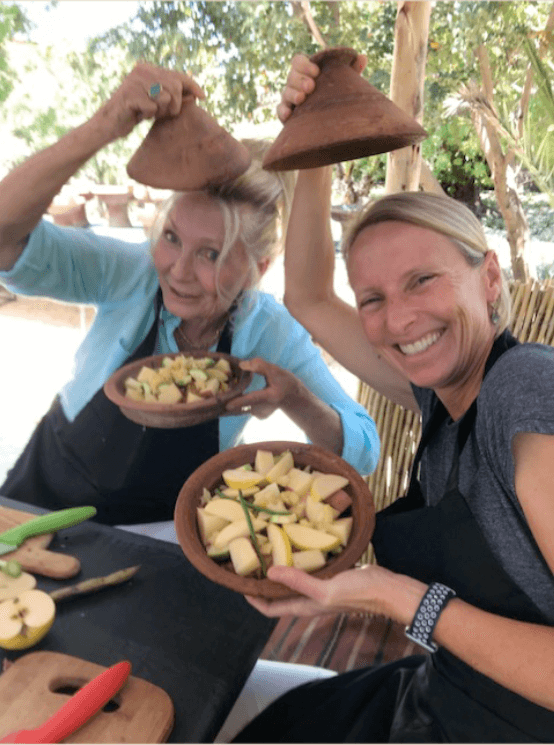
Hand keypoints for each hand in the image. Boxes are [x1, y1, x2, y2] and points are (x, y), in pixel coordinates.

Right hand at [90, 62, 205, 142]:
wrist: (110, 123)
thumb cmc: (136, 113)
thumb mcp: (159, 104)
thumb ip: (175, 98)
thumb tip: (197, 95)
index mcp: (149, 69)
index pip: (177, 75)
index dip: (192, 85)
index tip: (204, 96)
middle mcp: (142, 70)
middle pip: (175, 87)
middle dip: (175, 105)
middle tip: (164, 113)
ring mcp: (134, 81)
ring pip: (165, 97)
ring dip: (161, 110)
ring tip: (150, 112)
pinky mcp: (129, 94)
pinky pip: (152, 107)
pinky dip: (149, 114)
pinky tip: (139, 113)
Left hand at [224, 357, 301, 418]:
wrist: (291, 396)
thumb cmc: (284, 381)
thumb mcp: (275, 370)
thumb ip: (260, 365)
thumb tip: (241, 364)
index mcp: (270, 396)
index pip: (253, 398)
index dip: (240, 402)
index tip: (227, 406)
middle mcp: (265, 408)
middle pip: (243, 405)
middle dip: (231, 400)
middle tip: (221, 396)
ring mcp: (262, 414)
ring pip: (243, 407)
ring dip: (236, 400)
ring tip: (233, 393)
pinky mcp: (259, 416)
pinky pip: (246, 408)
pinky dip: (242, 403)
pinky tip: (244, 397)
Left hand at [246, 563, 405, 618]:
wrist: (386, 588)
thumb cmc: (357, 593)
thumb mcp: (325, 589)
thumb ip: (299, 582)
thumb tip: (269, 573)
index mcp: (304, 606)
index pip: (270, 609)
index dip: (253, 599)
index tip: (239, 583)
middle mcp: (309, 599)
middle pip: (279, 593)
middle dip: (263, 581)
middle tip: (250, 560)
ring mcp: (320, 587)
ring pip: (293, 580)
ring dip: (280, 568)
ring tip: (268, 548)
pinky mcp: (331, 575)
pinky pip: (308, 568)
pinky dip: (299, 559)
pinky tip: (297, 544)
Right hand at [277, 52, 367, 122]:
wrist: (329, 125)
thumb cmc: (335, 98)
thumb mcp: (344, 85)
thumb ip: (351, 71)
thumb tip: (363, 57)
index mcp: (306, 72)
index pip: (298, 61)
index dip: (304, 65)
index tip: (316, 72)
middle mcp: (295, 84)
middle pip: (291, 76)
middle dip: (300, 80)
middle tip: (311, 87)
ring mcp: (289, 99)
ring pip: (285, 92)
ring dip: (293, 94)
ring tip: (302, 98)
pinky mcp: (287, 115)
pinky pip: (280, 110)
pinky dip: (283, 111)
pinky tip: (289, 114)